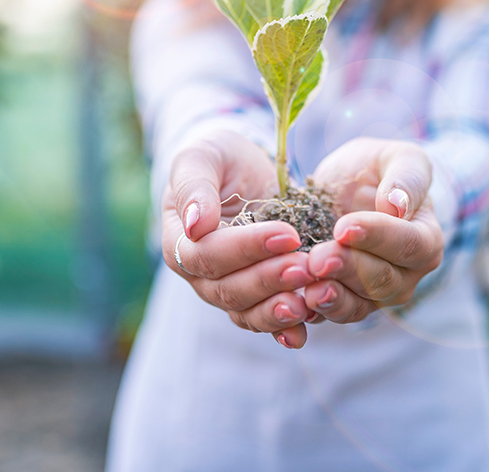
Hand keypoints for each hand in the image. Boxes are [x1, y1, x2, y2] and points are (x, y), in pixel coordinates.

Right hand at [161, 129, 317, 347]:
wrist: (243, 171)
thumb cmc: (218, 159)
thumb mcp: (202, 157)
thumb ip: (195, 187)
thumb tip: (195, 225)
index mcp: (179, 240)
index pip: (208, 255)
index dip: (246, 248)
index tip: (286, 234)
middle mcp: (198, 273)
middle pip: (228, 289)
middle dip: (269, 280)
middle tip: (307, 267)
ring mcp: (226, 288)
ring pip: (246, 311)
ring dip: (278, 310)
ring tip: (308, 302)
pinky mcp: (255, 296)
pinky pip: (264, 320)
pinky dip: (283, 329)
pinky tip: (304, 330)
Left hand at [301, 138, 442, 322]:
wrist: (343, 189)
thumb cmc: (376, 169)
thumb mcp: (395, 158)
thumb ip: (406, 177)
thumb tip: (398, 205)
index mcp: (425, 239)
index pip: (408, 245)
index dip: (377, 238)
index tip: (344, 227)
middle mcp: (406, 275)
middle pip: (381, 281)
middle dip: (347, 269)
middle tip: (318, 258)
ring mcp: (376, 295)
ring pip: (357, 304)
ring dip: (331, 297)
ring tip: (308, 288)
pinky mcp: (346, 303)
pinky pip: (333, 314)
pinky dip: (315, 311)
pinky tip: (296, 300)